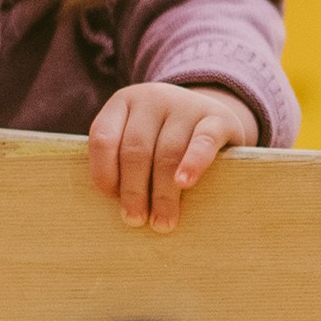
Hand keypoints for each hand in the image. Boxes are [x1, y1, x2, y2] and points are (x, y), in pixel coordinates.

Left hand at [88, 83, 260, 232]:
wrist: (214, 118)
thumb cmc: (166, 141)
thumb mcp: (139, 139)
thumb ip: (122, 162)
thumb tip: (119, 205)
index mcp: (124, 102)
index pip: (103, 138)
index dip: (104, 172)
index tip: (112, 199)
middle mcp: (153, 98)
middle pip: (136, 149)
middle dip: (133, 189)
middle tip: (135, 220)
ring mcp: (186, 105)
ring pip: (168, 152)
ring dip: (162, 192)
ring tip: (162, 222)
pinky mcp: (217, 118)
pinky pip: (203, 142)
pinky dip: (193, 163)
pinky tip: (184, 184)